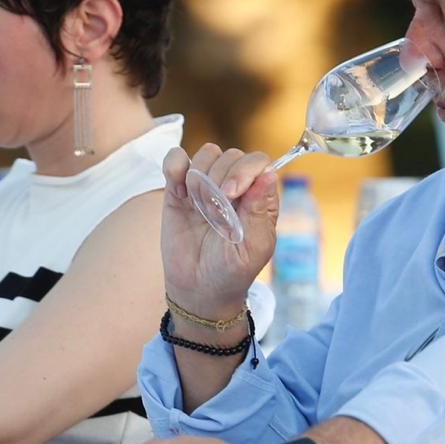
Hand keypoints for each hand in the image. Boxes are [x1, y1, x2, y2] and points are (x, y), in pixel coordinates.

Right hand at [160, 144, 279, 318]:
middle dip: (221, 181)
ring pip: (207, 154)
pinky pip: (177, 159)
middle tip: (214, 213)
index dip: (244, 172)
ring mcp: (207, 185)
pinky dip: (175, 166)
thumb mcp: (252, 248)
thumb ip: (259, 211)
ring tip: (199, 208)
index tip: (231, 196)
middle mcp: (235, 186)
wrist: (198, 289)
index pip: (258, 162)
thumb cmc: (232, 272)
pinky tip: (179, 192)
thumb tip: (269, 173)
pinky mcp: (179, 189)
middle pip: (231, 156)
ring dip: (201, 178)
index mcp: (259, 198)